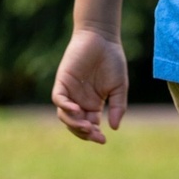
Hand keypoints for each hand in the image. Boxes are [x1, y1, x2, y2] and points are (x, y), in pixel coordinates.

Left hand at [51, 28, 128, 143]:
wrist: (102, 39)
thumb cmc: (113, 61)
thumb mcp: (119, 88)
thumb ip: (118, 107)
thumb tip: (114, 127)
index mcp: (93, 104)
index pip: (90, 126)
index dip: (94, 135)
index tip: (103, 140)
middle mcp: (80, 101)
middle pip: (75, 124)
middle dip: (84, 133)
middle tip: (95, 135)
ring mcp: (70, 92)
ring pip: (65, 116)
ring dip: (74, 124)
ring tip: (87, 126)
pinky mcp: (62, 81)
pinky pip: (58, 99)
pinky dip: (65, 108)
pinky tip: (77, 110)